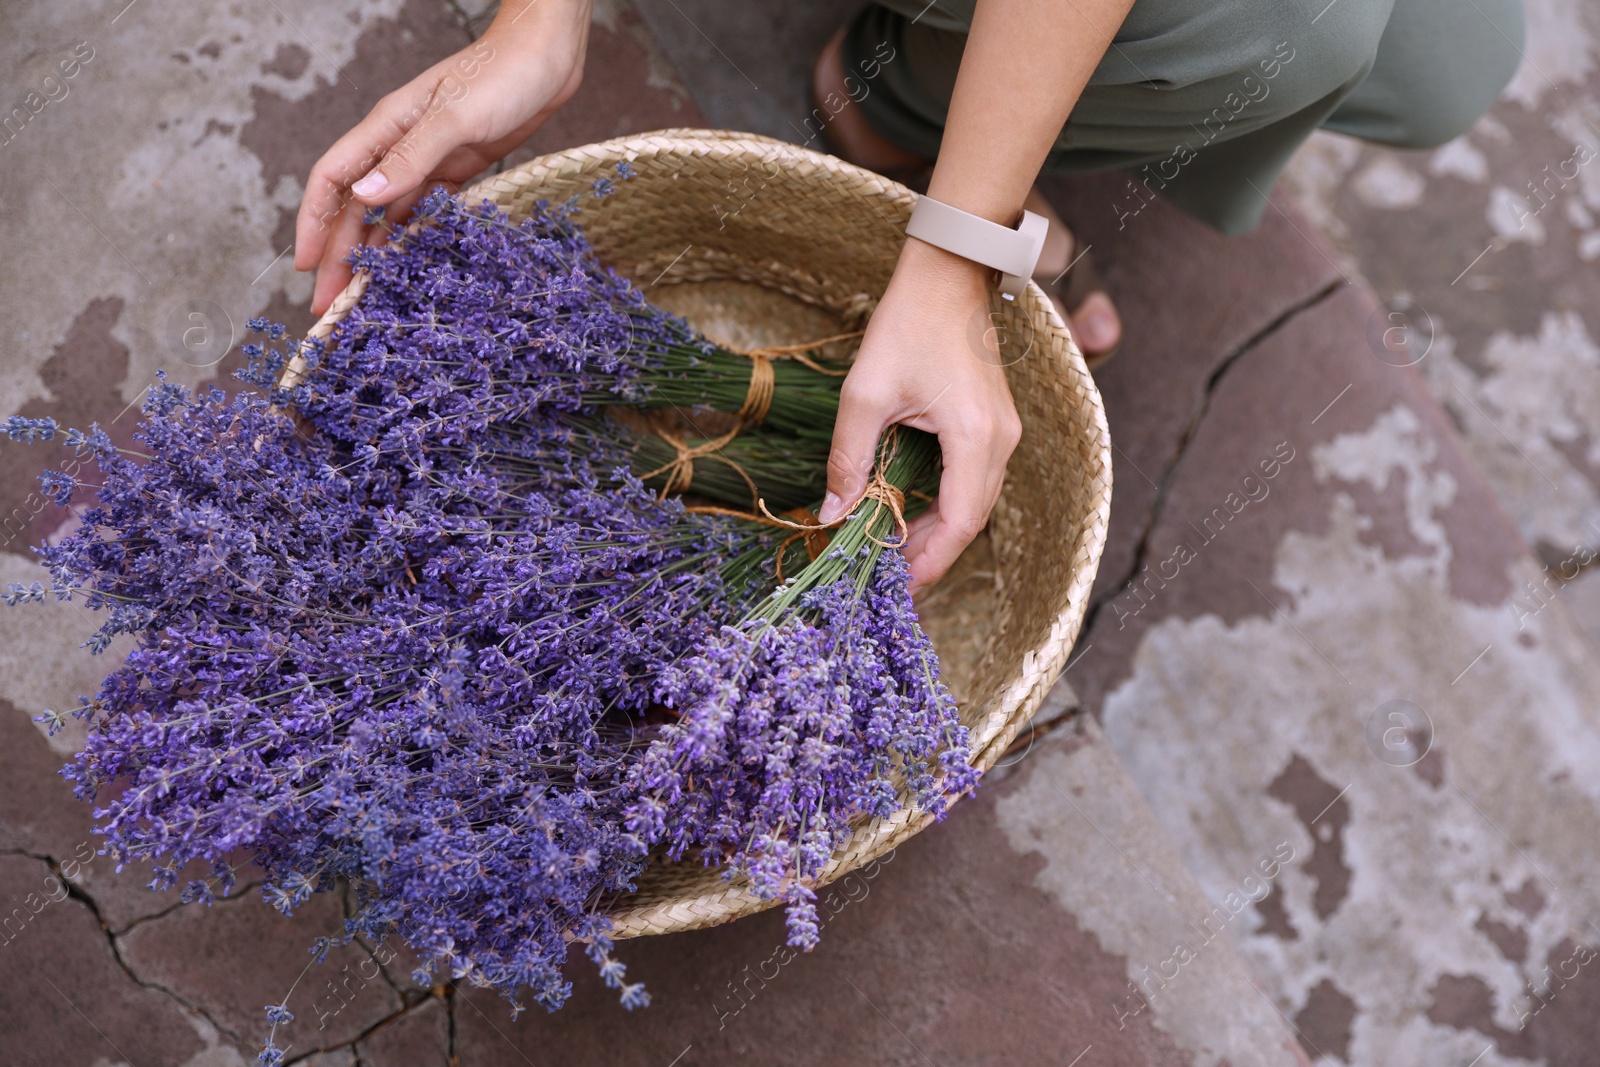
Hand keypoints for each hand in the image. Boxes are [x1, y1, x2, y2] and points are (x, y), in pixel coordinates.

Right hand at [294, 1, 593, 315]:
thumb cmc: (502, 74)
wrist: (546, 58)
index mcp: (386, 127)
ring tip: (361, 297)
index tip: (307, 266)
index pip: (332, 179)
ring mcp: (427, 159)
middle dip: (339, 255)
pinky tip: (406, 267)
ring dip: (371, 254)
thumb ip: (411, 156)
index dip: (314, 223)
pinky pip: (424, 212)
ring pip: (387, 214)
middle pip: (356, 207)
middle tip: (329, 306)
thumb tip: (365, 196)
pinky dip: (411, 240)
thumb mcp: (456, 117)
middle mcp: (398, 146)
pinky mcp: (457, 170)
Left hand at [818, 238, 1021, 592]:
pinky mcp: (997, 423)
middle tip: (886, 573)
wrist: (946, 276)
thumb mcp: (864, 393)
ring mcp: (1005, 431)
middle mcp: (1002, 439)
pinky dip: (947, 502)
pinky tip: (913, 510)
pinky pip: (977, 479)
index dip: (930, 561)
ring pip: (977, 502)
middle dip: (930, 551)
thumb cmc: (906, 324)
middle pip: (972, 519)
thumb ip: (848, 459)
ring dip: (938, 528)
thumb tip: (832, 516)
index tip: (899, 586)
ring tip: (893, 548)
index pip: (961, 522)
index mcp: (974, 435)